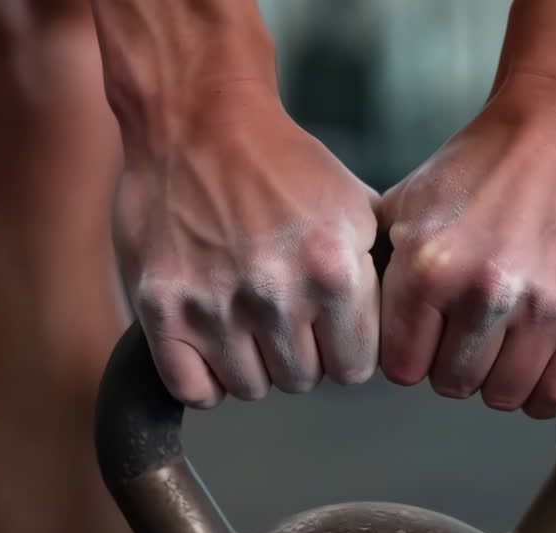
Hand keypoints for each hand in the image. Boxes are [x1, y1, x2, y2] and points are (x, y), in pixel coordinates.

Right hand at [114, 91, 380, 408]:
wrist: (196, 119)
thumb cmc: (275, 161)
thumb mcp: (352, 206)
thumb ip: (375, 273)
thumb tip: (393, 327)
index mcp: (334, 270)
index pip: (354, 369)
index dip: (341, 350)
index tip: (325, 329)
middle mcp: (276, 294)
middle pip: (302, 380)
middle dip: (296, 352)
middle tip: (278, 312)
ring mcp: (214, 305)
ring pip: (250, 388)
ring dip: (250, 362)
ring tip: (242, 317)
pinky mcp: (162, 309)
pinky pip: (193, 390)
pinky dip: (203, 376)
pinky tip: (209, 342)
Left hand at [377, 83, 555, 417]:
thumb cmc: (488, 160)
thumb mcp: (410, 201)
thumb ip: (381, 262)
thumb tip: (352, 312)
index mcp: (427, 267)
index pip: (403, 367)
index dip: (413, 359)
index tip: (427, 344)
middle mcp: (482, 290)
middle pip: (453, 385)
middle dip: (457, 368)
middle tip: (469, 340)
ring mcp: (543, 303)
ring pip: (504, 395)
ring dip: (500, 382)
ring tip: (504, 349)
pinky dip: (543, 393)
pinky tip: (537, 368)